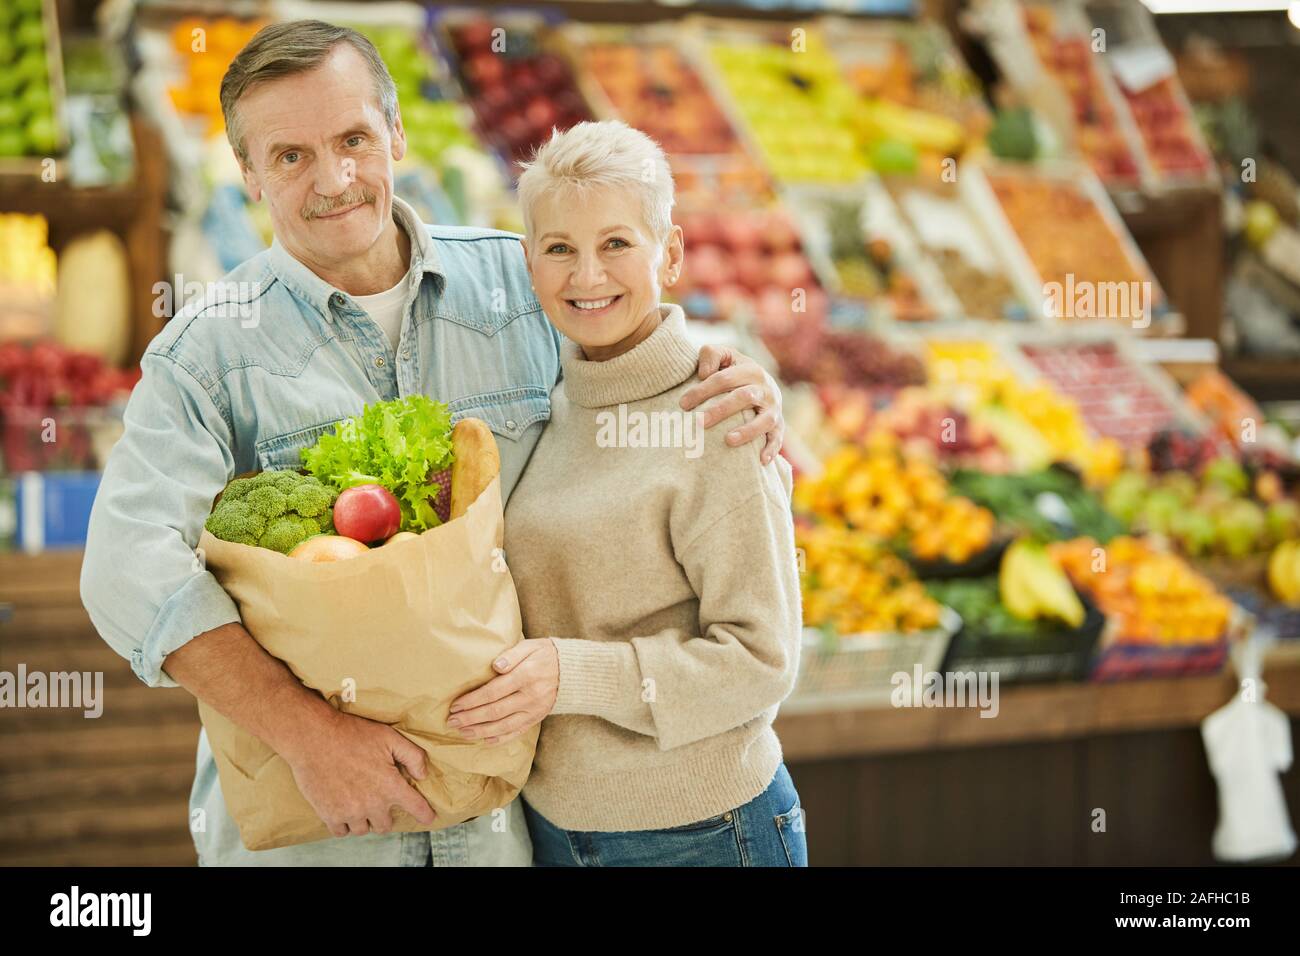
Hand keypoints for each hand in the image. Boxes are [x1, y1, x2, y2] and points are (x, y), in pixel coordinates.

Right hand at [283, 709, 436, 837]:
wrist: (314, 738)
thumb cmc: (352, 734)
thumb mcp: (389, 737)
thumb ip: (412, 756)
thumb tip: (422, 775)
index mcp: (390, 786)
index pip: (416, 807)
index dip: (425, 814)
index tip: (428, 817)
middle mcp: (372, 804)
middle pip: (385, 824)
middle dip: (385, 814)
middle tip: (378, 800)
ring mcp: (350, 812)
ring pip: (363, 829)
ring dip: (364, 820)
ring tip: (360, 804)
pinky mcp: (329, 815)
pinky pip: (342, 832)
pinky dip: (345, 824)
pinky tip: (344, 810)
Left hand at [447, 639, 557, 744]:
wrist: (572, 671)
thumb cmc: (545, 655)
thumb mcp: (531, 646)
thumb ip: (512, 654)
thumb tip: (496, 665)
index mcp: (526, 676)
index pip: (493, 691)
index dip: (473, 700)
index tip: (456, 705)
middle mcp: (530, 696)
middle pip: (495, 711)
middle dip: (471, 717)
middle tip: (452, 721)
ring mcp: (534, 710)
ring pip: (503, 726)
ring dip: (480, 731)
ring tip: (462, 732)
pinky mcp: (536, 719)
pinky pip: (516, 732)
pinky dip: (500, 739)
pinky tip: (484, 741)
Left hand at [679, 346, 784, 464]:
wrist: (762, 383)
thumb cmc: (733, 372)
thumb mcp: (724, 356)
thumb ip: (711, 354)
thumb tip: (704, 374)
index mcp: (750, 370)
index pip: (724, 379)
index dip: (703, 390)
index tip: (683, 404)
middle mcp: (765, 389)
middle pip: (744, 397)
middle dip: (720, 410)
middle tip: (698, 423)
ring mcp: (774, 408)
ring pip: (765, 420)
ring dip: (748, 431)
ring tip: (728, 441)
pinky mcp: (779, 425)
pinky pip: (778, 438)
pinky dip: (772, 449)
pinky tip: (761, 461)